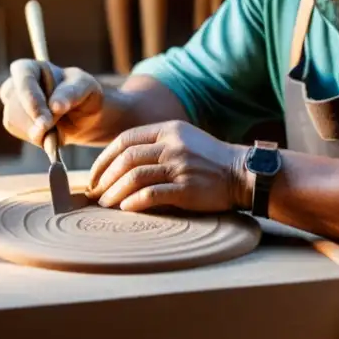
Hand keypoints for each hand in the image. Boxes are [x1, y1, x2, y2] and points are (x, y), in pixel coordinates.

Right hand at [0, 59, 104, 147]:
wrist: (85, 116)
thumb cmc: (84, 92)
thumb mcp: (85, 86)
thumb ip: (71, 93)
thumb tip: (54, 106)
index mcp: (30, 67)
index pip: (22, 77)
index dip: (31, 98)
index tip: (45, 118)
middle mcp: (16, 84)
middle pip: (14, 102)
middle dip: (34, 119)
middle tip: (53, 127)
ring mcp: (12, 104)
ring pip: (13, 120)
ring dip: (37, 130)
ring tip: (58, 126)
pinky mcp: (14, 123)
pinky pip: (20, 133)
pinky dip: (38, 138)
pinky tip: (52, 133)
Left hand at [85, 120, 250, 212]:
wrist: (243, 173)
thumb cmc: (209, 160)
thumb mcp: (183, 140)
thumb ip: (156, 145)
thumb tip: (120, 163)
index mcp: (168, 129)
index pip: (125, 139)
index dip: (104, 158)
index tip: (94, 175)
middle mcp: (172, 145)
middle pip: (126, 158)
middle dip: (104, 177)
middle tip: (95, 193)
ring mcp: (179, 166)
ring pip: (134, 177)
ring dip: (114, 192)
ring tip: (105, 203)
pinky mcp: (186, 188)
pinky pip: (150, 194)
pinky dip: (133, 202)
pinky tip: (125, 208)